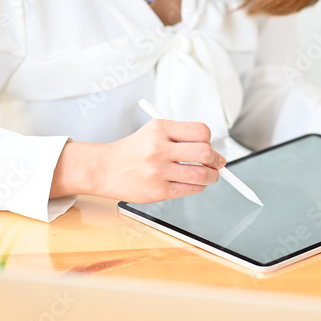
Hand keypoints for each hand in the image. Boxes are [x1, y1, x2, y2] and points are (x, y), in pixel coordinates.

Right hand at [51, 120, 225, 201]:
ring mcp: (158, 171)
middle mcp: (159, 149)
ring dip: (212, 176)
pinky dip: (198, 187)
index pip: (201, 131)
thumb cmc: (133, 150)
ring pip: (202, 175)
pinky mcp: (158, 191)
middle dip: (216, 159)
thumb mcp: (154, 131)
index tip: (210, 145)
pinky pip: (191, 189)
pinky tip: (193, 183)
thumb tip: (213, 149)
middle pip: (205, 153)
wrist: (104, 169)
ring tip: (209, 175)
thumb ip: (181, 136)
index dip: (210, 140)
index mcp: (160, 129)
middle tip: (216, 162)